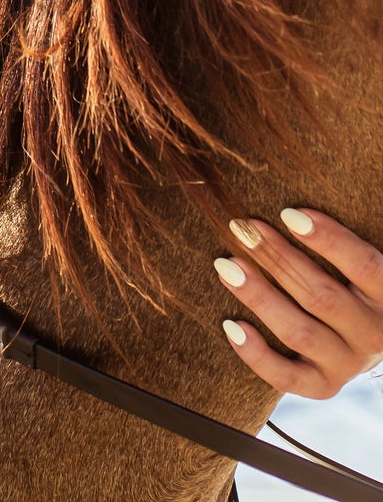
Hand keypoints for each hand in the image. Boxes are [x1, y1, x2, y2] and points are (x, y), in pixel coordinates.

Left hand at [215, 209, 382, 398]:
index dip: (328, 239)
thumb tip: (293, 209)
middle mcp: (373, 335)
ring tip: (227, 266)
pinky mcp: (324, 386)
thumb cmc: (354, 282)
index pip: (363, 265)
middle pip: (321, 296)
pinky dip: (257, 354)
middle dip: (276, 259)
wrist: (366, 336)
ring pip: (299, 333)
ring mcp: (348, 363)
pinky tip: (231, 325)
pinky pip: (287, 377)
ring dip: (259, 297)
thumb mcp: (360, 265)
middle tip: (242, 230)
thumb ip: (342, 244)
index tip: (288, 214)